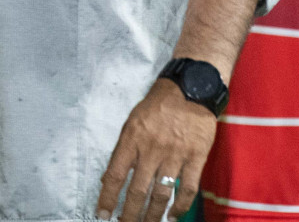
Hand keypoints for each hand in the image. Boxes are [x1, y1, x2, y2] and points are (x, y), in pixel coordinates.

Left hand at [96, 79, 214, 221]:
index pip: (116, 174)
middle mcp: (151, 148)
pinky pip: (188, 188)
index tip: (102, 214)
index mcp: (132, 139)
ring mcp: (175, 154)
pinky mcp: (196, 157)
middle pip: (138, 190)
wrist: (190, 89)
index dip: (108, 197)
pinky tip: (173, 215)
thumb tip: (108, 178)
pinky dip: (180, 206)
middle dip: (129, 213)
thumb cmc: (157, 107)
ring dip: (153, 214)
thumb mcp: (132, 123)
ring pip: (161, 193)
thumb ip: (122, 151)